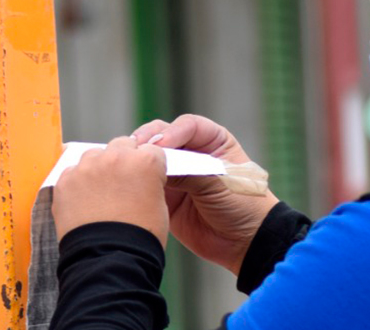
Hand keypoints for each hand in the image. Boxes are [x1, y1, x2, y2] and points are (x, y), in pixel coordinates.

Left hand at [52, 136, 169, 247]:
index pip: (151, 150)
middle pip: (122, 145)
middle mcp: (116, 157)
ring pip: (95, 154)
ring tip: (101, 193)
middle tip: (123, 183)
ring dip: (100, 167)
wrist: (108, 260)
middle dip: (125, 159)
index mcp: (145, 161)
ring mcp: (87, 167)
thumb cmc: (138, 238)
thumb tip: (141, 179)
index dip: (150, 166)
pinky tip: (85, 201)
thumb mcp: (159, 205)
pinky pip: (73, 172)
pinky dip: (79, 182)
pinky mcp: (65, 180)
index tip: (146, 179)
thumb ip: (150, 182)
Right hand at [132, 114, 279, 274]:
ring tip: (126, 165)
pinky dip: (136, 181)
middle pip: (164, 137)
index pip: (188, 126)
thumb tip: (155, 163)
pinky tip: (126, 183)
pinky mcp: (165, 195)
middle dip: (149, 142)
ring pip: (151, 158)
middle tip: (137, 150)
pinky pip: (146, 183)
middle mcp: (193, 153)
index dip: (173, 132)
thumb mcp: (218, 184)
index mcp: (213, 141)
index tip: (161, 144)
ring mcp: (177, 173)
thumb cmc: (243, 206)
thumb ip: (189, 171)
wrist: (243, 243)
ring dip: (139, 160)